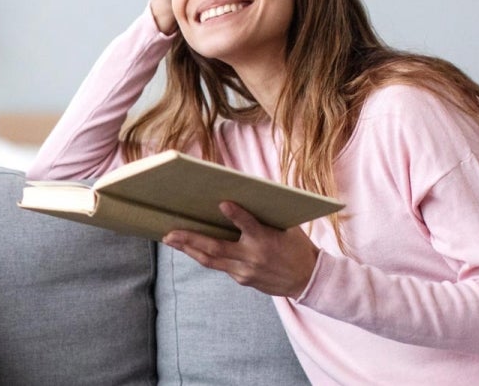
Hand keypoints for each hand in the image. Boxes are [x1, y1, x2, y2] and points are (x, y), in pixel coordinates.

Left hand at [163, 201, 320, 297]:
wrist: (308, 279)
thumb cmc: (296, 247)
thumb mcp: (286, 227)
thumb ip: (264, 217)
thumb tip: (240, 198)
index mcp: (267, 240)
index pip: (249, 225)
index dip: (236, 215)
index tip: (223, 203)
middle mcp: (254, 257)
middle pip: (217, 248)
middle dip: (191, 240)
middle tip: (170, 233)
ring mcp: (246, 271)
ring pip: (211, 260)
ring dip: (189, 250)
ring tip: (171, 240)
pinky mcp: (243, 280)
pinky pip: (220, 266)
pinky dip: (205, 256)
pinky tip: (191, 249)